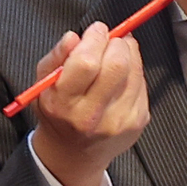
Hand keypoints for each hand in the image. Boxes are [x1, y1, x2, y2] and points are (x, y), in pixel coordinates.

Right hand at [26, 25, 153, 185]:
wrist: (75, 154)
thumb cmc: (58, 112)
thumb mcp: (43, 84)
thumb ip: (56, 57)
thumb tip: (74, 37)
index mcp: (64, 104)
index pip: (87, 63)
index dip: (95, 39)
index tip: (96, 31)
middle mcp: (93, 115)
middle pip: (117, 64)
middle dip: (115, 42)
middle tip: (108, 40)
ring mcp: (120, 120)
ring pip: (134, 70)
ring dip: (127, 53)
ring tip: (114, 56)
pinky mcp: (138, 120)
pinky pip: (143, 82)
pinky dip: (134, 70)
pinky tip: (121, 76)